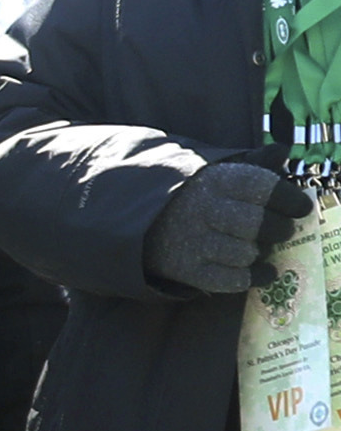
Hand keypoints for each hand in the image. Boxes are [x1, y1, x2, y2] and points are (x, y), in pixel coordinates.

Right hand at [147, 156, 311, 295]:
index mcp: (211, 180)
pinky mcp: (186, 270)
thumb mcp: (211, 171)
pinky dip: (254, 277)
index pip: (262, 187)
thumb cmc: (184, 195)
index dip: (288, 198)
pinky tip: (264, 271)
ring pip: (247, 253)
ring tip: (258, 246)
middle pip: (259, 225)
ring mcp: (192, 242)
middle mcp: (202, 210)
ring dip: (259, 252)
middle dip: (279, 229)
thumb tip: (282, 151)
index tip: (301, 206)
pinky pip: (232, 279)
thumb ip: (251, 163)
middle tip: (282, 230)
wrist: (130, 218)